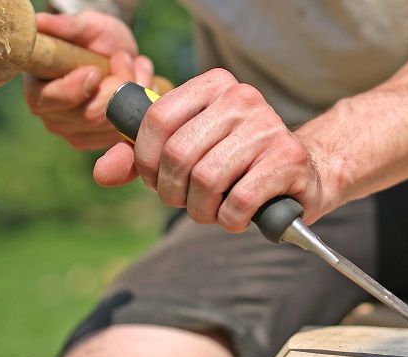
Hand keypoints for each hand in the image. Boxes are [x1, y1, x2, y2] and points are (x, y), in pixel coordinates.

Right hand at [23, 12, 153, 149]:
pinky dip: (141, 109)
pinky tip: (141, 88)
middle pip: (92, 116)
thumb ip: (65, 27)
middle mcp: (53, 119)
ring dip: (134, 93)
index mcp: (38, 91)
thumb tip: (40, 24)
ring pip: (116, 124)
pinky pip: (129, 133)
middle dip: (117, 86)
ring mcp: (78, 135)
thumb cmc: (95, 39)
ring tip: (135, 67)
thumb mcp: (85, 26)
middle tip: (125, 59)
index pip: (57, 100)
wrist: (116, 56)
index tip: (97, 70)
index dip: (81, 87)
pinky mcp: (102, 143)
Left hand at [94, 69, 340, 231]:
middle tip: (187, 203)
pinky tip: (236, 218)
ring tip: (213, 212)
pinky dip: (230, 220)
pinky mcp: (288, 160)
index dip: (145, 161)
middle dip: (173, 192)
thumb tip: (101, 172)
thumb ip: (144, 158)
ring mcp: (268, 127)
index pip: (156, 119)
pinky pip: (239, 200)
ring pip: (207, 179)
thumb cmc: (242, 164)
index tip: (156, 181)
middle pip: (178, 154)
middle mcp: (242, 99)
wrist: (305, 172)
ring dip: (202, 210)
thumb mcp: (192, 152)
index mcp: (214, 86)